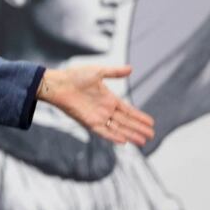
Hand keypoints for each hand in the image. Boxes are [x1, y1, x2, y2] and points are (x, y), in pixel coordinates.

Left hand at [38, 65, 153, 145]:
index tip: (151, 122)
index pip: (128, 110)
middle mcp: (105, 110)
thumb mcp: (98, 72)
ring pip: (117, 128)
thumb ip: (114, 72)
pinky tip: (124, 141)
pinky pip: (103, 131)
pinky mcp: (88, 122)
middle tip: (152, 135)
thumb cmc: (75, 76)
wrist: (58, 84)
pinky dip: (113, 136)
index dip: (139, 116)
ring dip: (130, 134)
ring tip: (143, 141)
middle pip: (126, 122)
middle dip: (139, 128)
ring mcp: (97, 117)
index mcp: (109, 99)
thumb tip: (131, 69)